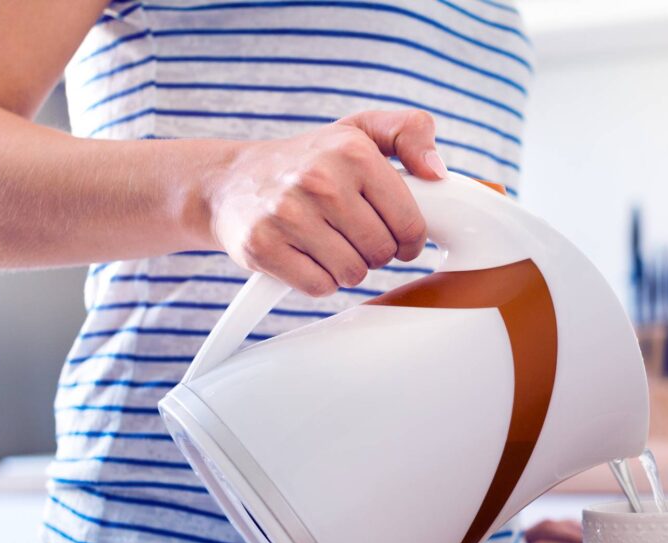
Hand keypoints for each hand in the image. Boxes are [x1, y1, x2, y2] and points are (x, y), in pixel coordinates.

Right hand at [207, 110, 447, 296]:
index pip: (409, 223)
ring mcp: (288, 214)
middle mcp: (320, 180)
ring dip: (347, 267)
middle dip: (375, 251)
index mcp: (353, 151)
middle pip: (381, 252)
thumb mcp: (359, 131)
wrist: (230, 181)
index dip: (408, 239)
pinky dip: (318, 279)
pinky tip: (307, 255)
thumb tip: (438, 171)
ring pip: (353, 274)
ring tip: (329, 242)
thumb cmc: (308, 161)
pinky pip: (319, 286)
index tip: (397, 236)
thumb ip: (409, 133)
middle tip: (355, 236)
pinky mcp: (263, 246)